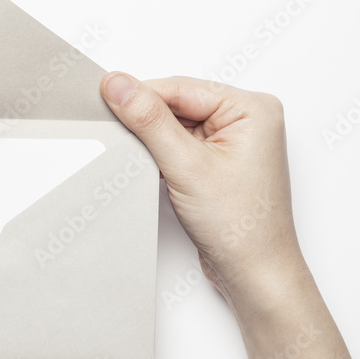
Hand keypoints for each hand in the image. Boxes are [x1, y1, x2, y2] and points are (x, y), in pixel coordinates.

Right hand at [100, 73, 304, 294]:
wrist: (254, 274)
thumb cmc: (241, 226)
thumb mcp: (187, 165)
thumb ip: (149, 121)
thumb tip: (119, 84)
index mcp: (252, 108)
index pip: (181, 87)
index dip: (142, 94)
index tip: (104, 99)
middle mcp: (247, 120)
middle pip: (178, 103)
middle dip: (148, 121)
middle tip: (118, 134)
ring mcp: (233, 142)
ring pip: (176, 125)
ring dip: (153, 141)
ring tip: (144, 162)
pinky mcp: (219, 163)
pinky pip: (180, 145)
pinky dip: (161, 156)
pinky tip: (154, 171)